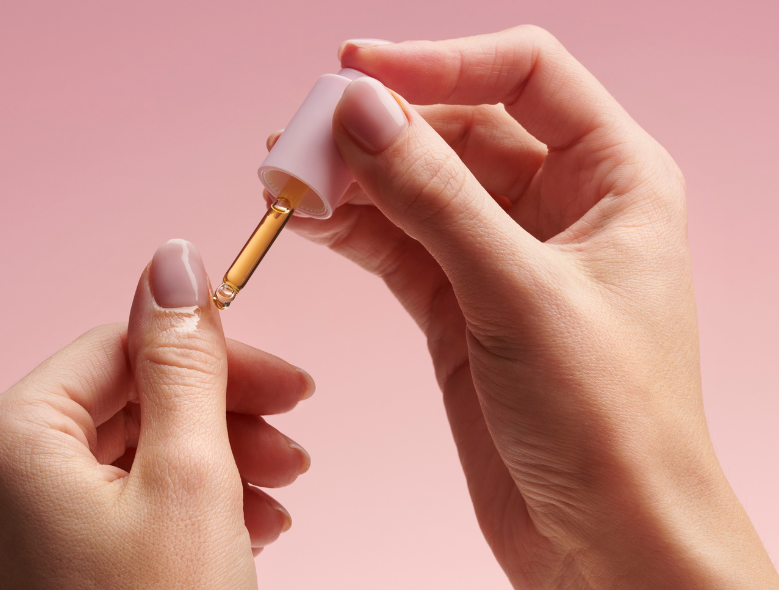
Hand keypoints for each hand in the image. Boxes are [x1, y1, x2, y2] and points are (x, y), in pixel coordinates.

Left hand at [0, 239, 313, 588]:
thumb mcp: (190, 473)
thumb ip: (182, 358)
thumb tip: (174, 260)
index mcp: (9, 439)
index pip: (124, 348)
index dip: (217, 358)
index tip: (287, 379)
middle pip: (129, 403)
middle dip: (224, 417)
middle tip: (294, 435)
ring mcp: (9, 530)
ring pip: (130, 455)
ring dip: (217, 460)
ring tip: (282, 490)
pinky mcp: (39, 568)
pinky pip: (118, 505)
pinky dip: (187, 503)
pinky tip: (247, 523)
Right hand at [270, 27, 778, 588]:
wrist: (606, 540)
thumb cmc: (610, 422)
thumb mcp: (518, 292)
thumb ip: (434, 196)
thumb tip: (359, 111)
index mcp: (613, 178)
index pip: (524, 74)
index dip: (439, 60)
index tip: (356, 69)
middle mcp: (561, 206)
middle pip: (457, 129)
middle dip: (378, 131)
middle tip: (301, 139)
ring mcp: (504, 257)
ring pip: (418, 189)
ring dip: (353, 180)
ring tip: (285, 178)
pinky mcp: (461, 306)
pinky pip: (400, 245)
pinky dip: (354, 230)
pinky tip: (310, 220)